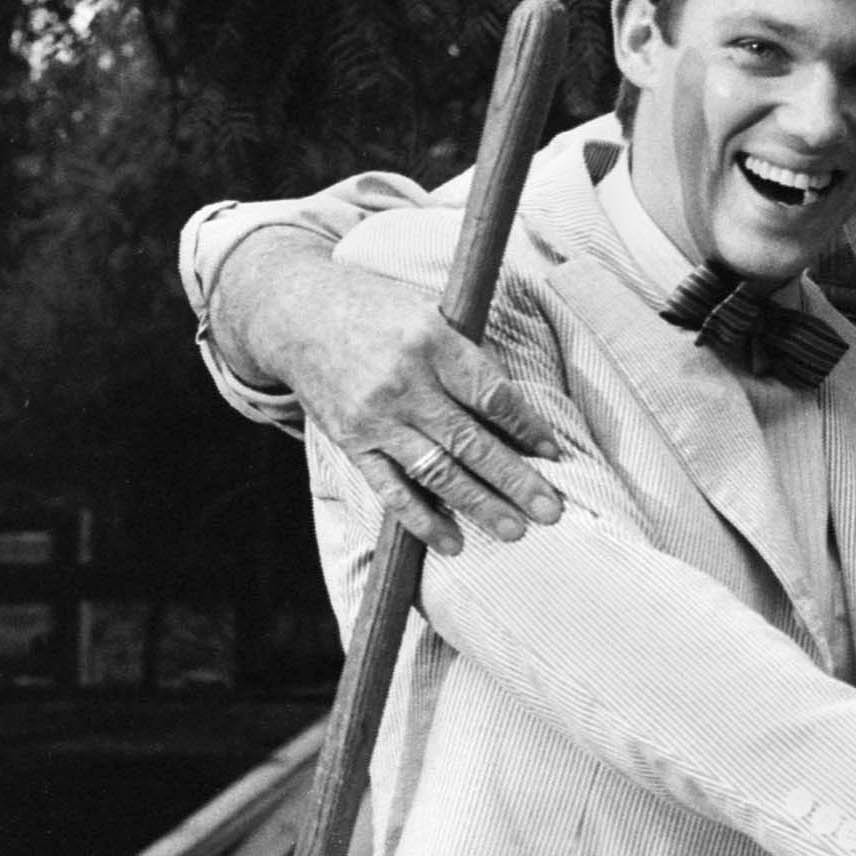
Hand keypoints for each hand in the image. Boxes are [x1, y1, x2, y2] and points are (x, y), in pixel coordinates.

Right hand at [221, 230, 569, 553]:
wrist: (301, 316)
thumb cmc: (382, 313)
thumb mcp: (431, 315)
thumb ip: (470, 358)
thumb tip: (520, 415)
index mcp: (432, 341)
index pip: (490, 394)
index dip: (526, 427)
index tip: (554, 454)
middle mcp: (404, 382)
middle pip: (469, 440)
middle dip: (514, 479)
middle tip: (550, 511)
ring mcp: (375, 417)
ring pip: (436, 470)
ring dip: (478, 504)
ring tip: (515, 530)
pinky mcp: (352, 443)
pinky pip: (391, 488)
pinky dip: (422, 520)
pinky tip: (452, 542)